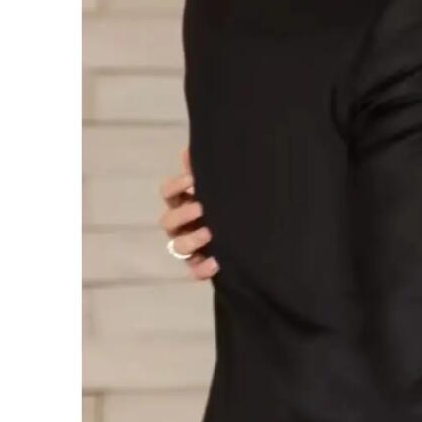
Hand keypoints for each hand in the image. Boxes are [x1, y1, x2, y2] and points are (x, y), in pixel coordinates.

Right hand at [160, 148, 217, 280]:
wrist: (252, 233)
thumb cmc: (229, 204)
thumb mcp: (221, 187)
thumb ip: (205, 172)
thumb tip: (189, 150)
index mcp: (183, 203)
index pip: (168, 193)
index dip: (176, 186)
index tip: (192, 179)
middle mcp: (181, 226)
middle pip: (168, 221)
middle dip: (183, 214)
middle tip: (202, 208)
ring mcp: (189, 248)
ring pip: (178, 247)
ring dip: (191, 239)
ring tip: (210, 233)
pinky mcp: (200, 266)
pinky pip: (195, 272)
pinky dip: (203, 268)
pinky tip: (217, 262)